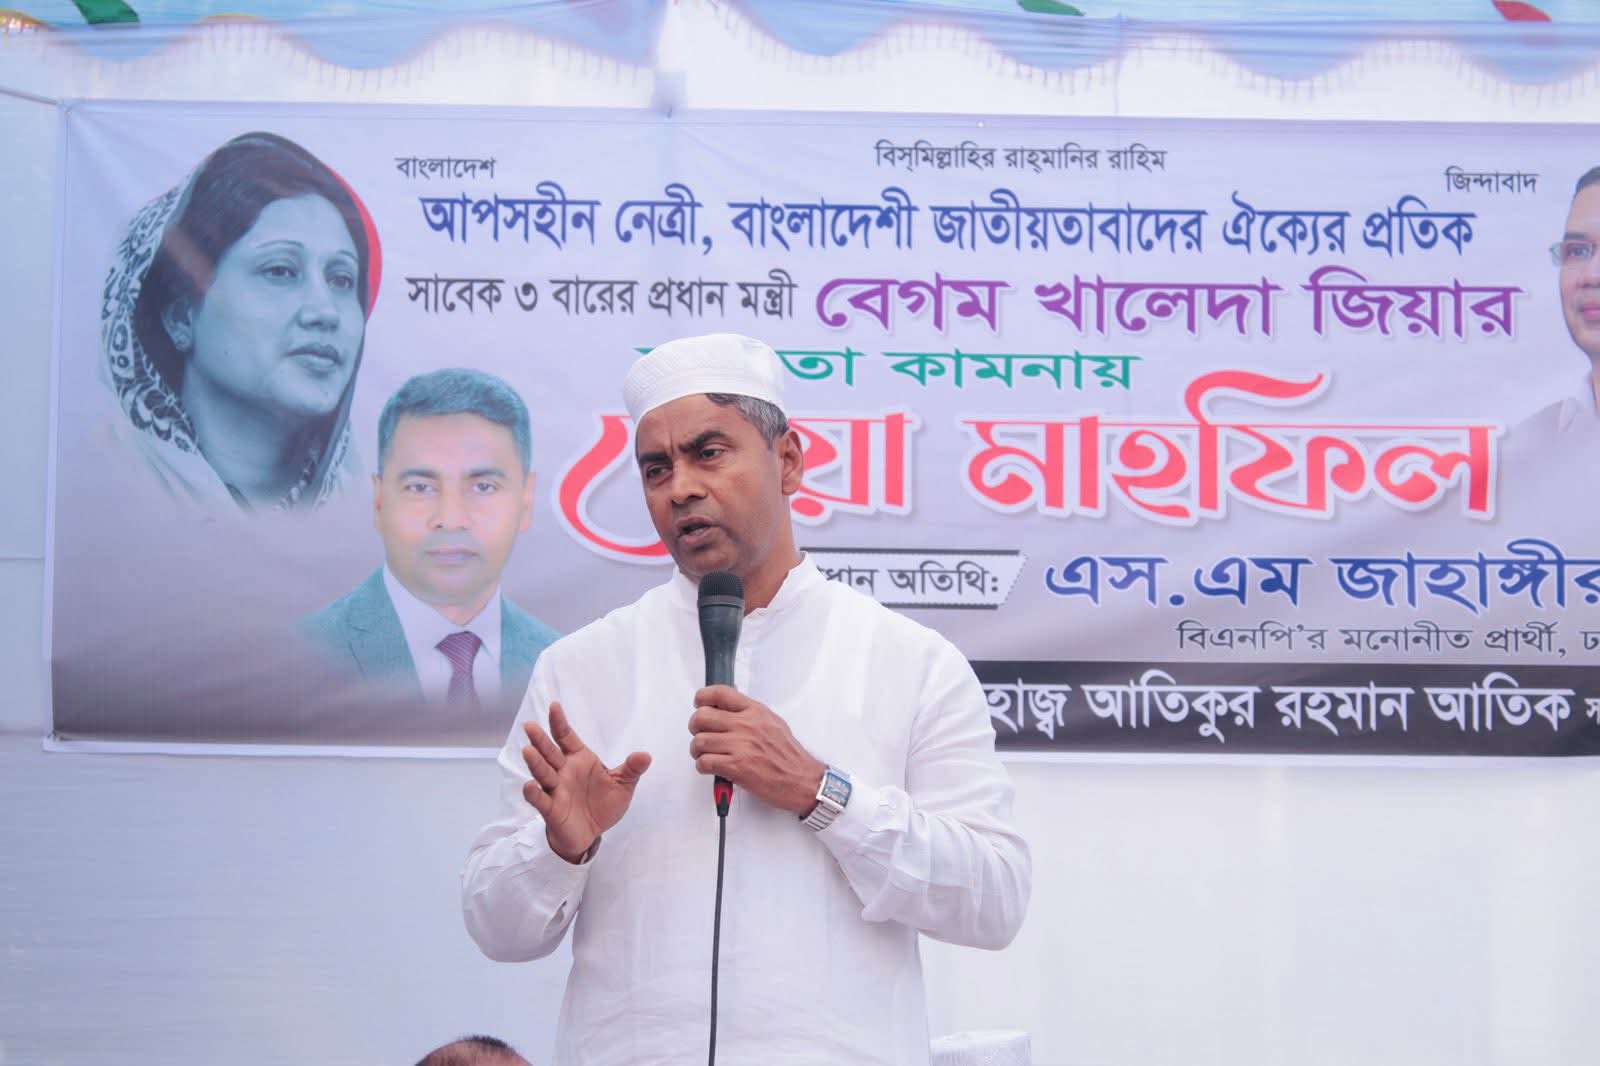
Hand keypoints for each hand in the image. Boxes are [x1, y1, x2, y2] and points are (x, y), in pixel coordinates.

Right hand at [521, 702, 650, 862]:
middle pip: (550, 752)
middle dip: (540, 740)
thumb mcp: (623, 785)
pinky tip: (530, 785)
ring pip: (543, 773)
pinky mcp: (551, 809)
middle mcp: (563, 771)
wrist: (592, 833)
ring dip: (535, 763)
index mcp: (579, 759)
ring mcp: (555, 790)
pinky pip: (540, 800)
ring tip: (528, 750)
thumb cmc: (603, 804)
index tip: (554, 705)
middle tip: (530, 726)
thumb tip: (646, 756)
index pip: (566, 737)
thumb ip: (632, 769)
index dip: (559, 722)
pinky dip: (534, 793)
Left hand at [687, 685, 824, 815]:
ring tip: (705, 754)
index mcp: (755, 711)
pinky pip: (704, 762)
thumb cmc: (789, 756)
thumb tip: (727, 709)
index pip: (720, 693)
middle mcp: (746, 725)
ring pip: (699, 741)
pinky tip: (711, 767)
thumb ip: (750, 714)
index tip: (700, 705)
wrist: (802, 780)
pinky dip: (703, 766)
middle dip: (695, 727)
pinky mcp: (736, 767)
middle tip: (700, 734)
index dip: (702, 698)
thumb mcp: (773, 723)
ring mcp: (741, 746)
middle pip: (701, 717)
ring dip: (697, 750)